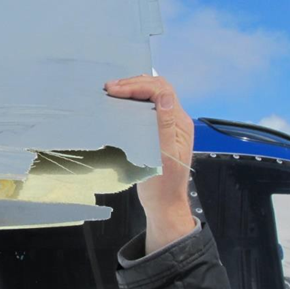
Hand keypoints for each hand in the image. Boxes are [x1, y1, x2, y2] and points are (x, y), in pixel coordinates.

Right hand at [104, 75, 195, 253]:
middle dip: (133, 83)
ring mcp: (167, 125)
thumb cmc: (162, 185)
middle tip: (109, 87)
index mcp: (179, 123)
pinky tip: (120, 103)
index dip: (137, 86)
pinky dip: (132, 100)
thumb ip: (164, 125)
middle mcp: (176, 120)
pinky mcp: (158, 132)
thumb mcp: (163, 156)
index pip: (161, 91)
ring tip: (112, 91)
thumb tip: (165, 97)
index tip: (115, 91)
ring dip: (133, 89)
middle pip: (158, 88)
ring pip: (152, 95)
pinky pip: (147, 107)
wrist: (163, 205)